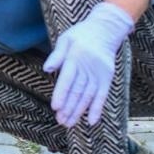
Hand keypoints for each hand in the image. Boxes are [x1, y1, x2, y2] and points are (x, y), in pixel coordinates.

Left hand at [43, 2, 135, 126]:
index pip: (67, 79)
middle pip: (77, 90)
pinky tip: (91, 121)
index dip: (61, 94)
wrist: (106, 29)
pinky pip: (102, 95)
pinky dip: (97, 108)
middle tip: (60, 121)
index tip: (55, 107)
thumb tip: (46, 69)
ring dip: (79, 111)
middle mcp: (88, 67)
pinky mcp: (107, 77)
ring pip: (88, 95)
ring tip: (69, 123)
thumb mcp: (66, 38)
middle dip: (69, 107)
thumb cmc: (81, 34)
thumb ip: (56, 55)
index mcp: (75, 57)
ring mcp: (99, 73)